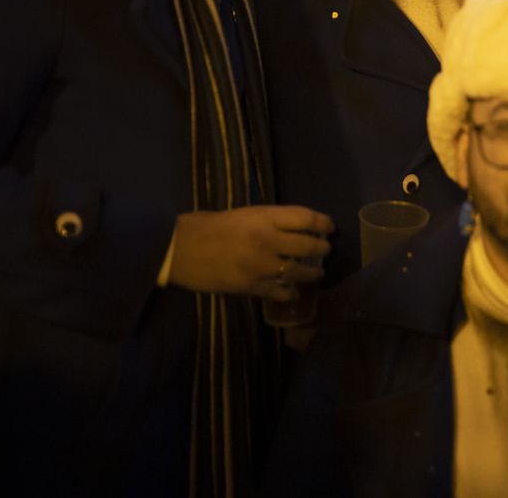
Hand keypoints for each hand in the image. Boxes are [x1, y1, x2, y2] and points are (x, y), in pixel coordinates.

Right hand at [168, 206, 332, 301]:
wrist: (177, 250)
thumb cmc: (206, 226)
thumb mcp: (242, 213)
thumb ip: (268, 221)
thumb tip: (293, 229)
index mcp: (264, 217)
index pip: (307, 218)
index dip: (323, 222)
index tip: (329, 227)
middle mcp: (268, 240)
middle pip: (309, 246)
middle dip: (322, 248)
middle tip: (325, 250)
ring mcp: (261, 266)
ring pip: (299, 272)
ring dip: (312, 273)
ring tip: (316, 273)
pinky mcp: (251, 287)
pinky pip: (280, 292)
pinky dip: (290, 293)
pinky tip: (293, 293)